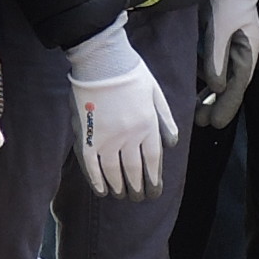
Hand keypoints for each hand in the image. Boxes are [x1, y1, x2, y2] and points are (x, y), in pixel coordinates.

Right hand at [64, 17, 177, 198]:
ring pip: (113, 171)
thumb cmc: (131, 73)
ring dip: (119, 186)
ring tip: (121, 195)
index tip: (154, 191)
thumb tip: (172, 144)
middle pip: (134, 170)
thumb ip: (164, 119)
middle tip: (138, 198)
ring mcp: (107, 138)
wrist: (103, 60)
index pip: (153, 161)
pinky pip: (90, 164)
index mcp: (148, 125)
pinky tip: (101, 191)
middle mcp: (130, 136)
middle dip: (138, 187)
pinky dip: (95, 180)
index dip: (154, 179)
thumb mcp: (157, 93)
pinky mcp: (86, 136)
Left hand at [196, 0, 258, 128]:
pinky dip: (208, 80)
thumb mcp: (220, 29)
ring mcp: (233, 45)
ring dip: (212, 94)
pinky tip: (199, 90)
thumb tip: (216, 87)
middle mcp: (243, 50)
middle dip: (218, 104)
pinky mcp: (221, 39)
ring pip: (223, 77)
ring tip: (198, 112)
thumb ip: (217, 59)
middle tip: (202, 122)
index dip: (228, 105)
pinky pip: (216, 66)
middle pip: (232, 84)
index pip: (239, 84)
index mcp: (249, 49)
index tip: (215, 123)